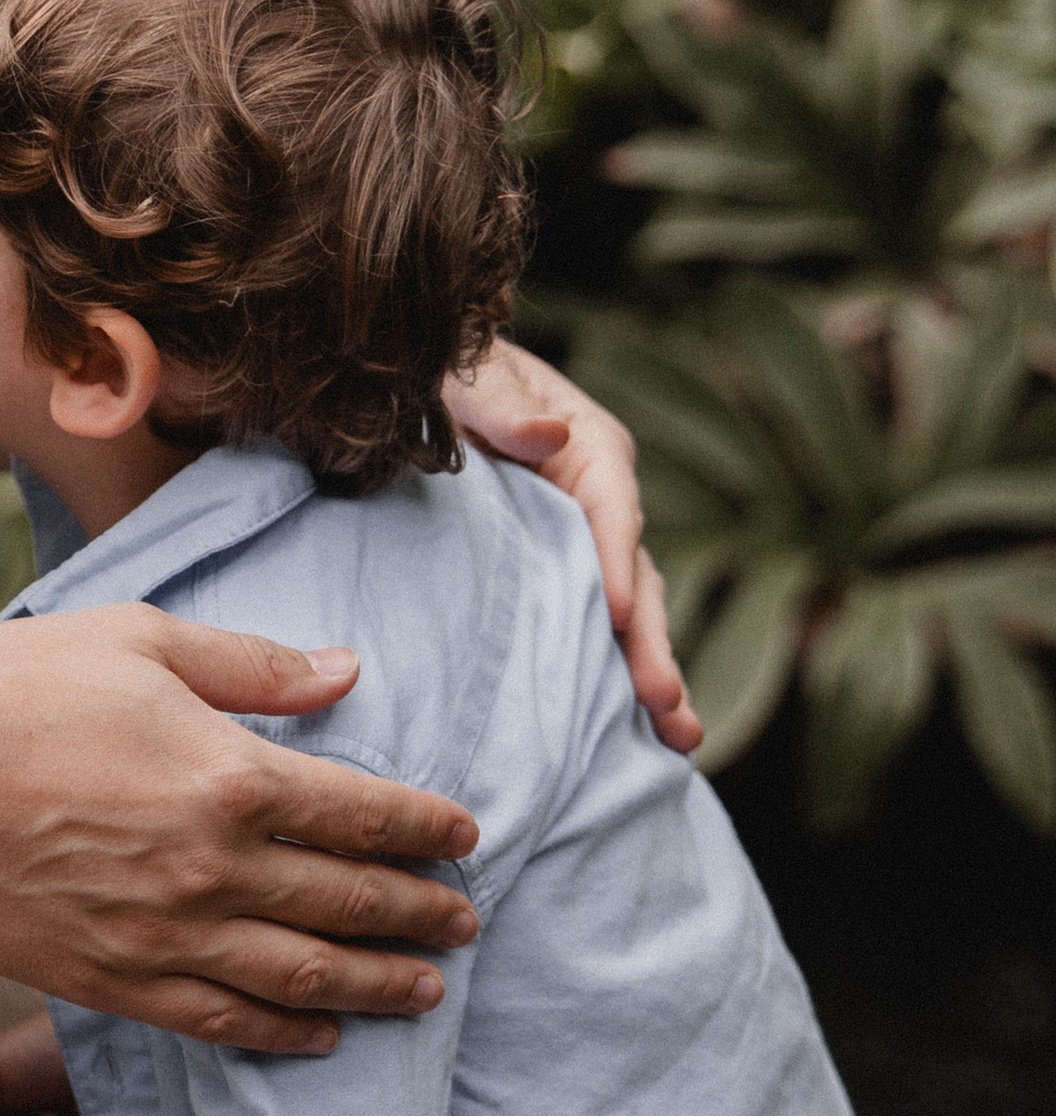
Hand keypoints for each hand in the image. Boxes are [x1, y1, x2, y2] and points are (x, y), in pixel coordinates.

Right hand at [0, 607, 478, 1058]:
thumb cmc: (14, 688)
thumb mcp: (142, 640)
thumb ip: (253, 666)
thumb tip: (345, 672)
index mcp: (229, 775)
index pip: (362, 812)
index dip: (424, 829)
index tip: (464, 837)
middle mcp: (212, 868)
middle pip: (347, 902)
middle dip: (418, 913)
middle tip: (463, 922)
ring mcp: (163, 935)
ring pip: (301, 977)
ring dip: (374, 985)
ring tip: (424, 990)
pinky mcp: (112, 980)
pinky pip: (221, 1023)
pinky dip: (283, 1035)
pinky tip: (321, 1035)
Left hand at [449, 337, 703, 753]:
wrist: (436, 396)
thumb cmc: (453, 376)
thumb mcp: (467, 378)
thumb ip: (499, 404)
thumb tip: (550, 436)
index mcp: (592, 451)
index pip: (613, 510)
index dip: (617, 562)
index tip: (619, 618)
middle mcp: (604, 504)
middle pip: (637, 578)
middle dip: (653, 643)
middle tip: (667, 704)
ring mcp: (590, 549)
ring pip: (629, 617)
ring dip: (651, 675)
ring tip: (679, 739)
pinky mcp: (567, 581)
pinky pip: (595, 632)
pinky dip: (612, 679)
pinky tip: (633, 738)